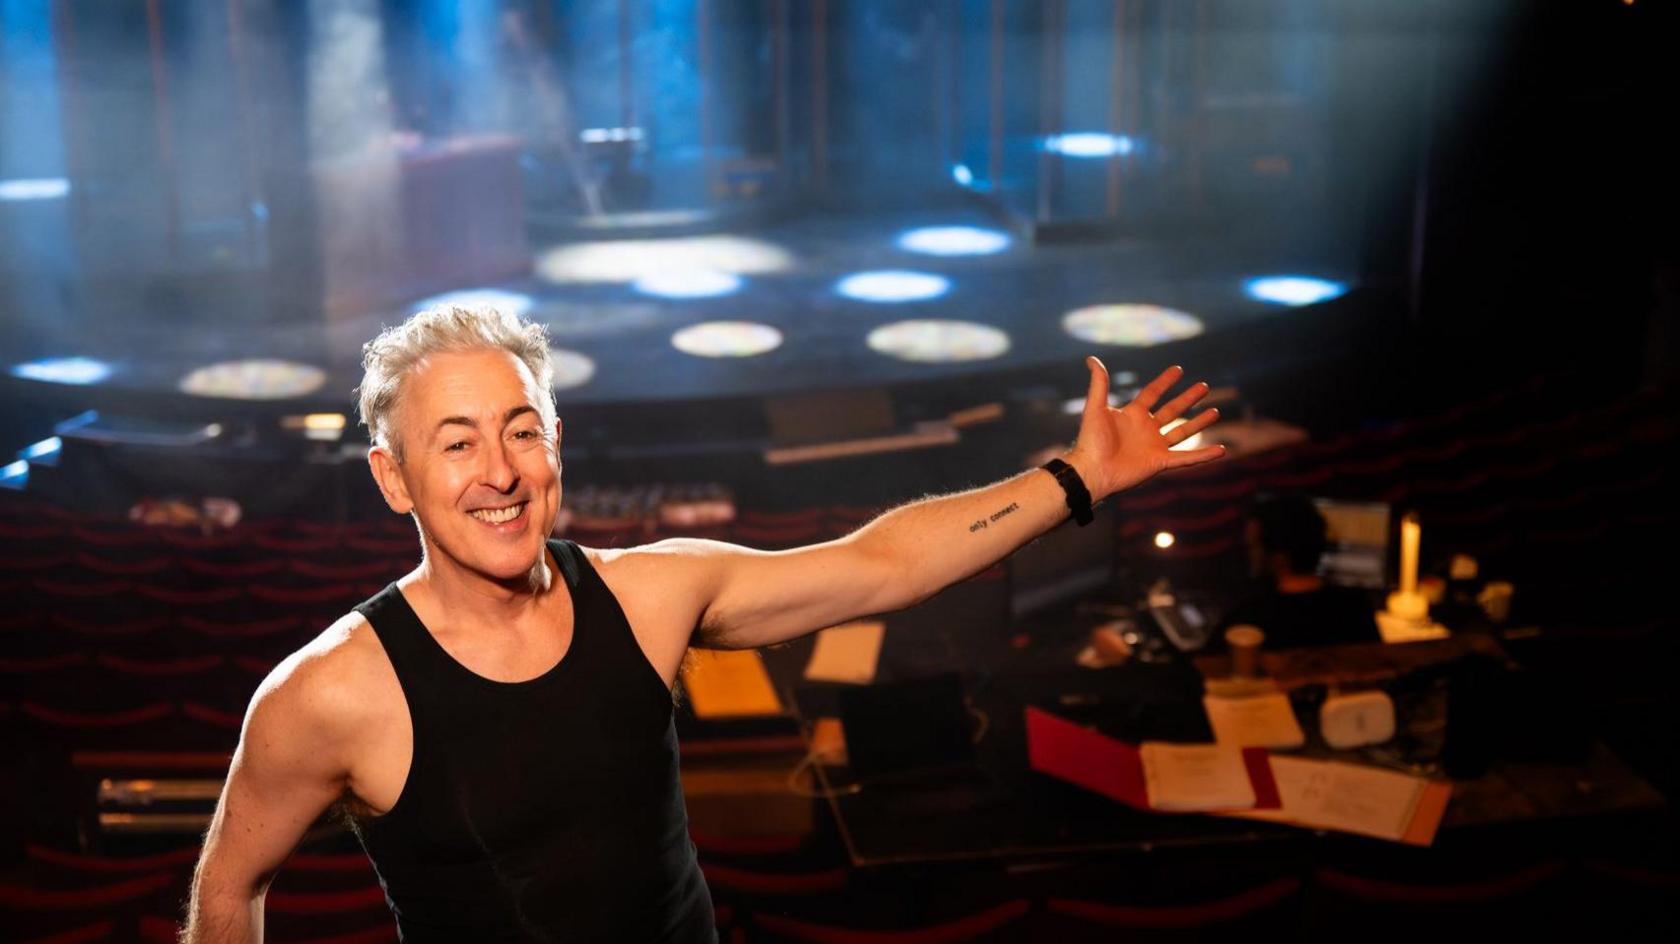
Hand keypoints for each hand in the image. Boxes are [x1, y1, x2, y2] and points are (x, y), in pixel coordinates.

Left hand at [1065, 357, 1225, 501]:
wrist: (1092, 471)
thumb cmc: (1091, 441)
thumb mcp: (1095, 407)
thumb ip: (1099, 383)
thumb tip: (1091, 359)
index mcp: (1132, 415)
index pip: (1152, 393)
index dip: (1165, 381)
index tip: (1178, 369)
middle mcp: (1145, 429)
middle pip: (1172, 410)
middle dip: (1188, 398)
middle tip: (1204, 386)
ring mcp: (1154, 446)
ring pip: (1182, 432)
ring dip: (1199, 422)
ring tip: (1216, 411)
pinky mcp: (1160, 462)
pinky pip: (1186, 458)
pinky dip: (1204, 455)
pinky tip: (1221, 450)